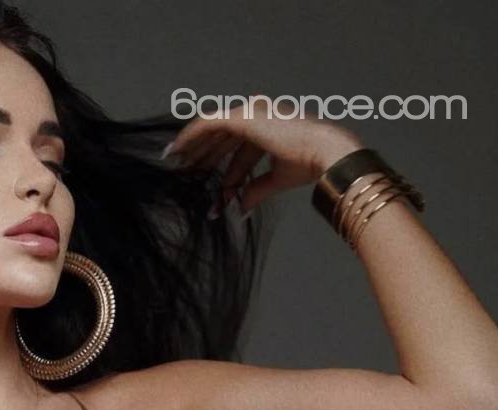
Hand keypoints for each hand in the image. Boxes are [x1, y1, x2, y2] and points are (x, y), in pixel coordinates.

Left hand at [165, 95, 362, 213]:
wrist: (323, 153)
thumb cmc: (309, 163)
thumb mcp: (276, 180)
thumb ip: (255, 191)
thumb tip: (240, 208)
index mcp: (268, 128)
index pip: (237, 150)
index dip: (220, 168)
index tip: (204, 182)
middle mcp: (258, 115)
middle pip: (222, 138)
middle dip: (201, 156)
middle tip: (182, 171)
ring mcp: (250, 112)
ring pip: (211, 130)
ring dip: (192, 147)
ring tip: (173, 162)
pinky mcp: (243, 117)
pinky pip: (208, 124)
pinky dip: (191, 136)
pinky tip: (177, 150)